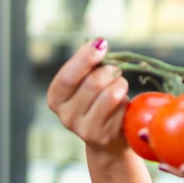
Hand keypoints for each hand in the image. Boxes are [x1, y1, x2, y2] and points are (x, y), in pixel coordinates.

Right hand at [47, 38, 129, 154]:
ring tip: (121, 85)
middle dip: (110, 71)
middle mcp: (66, 116)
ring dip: (121, 84)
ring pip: (110, 95)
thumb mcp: (87, 83)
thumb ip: (88, 66)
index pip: (68, 76)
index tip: (101, 43)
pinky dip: (127, 102)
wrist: (108, 140)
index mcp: (56, 98)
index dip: (85, 58)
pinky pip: (122, 109)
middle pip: (93, 83)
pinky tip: (123, 107)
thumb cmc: (98, 102)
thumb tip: (98, 43)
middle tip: (116, 70)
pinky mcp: (105, 136)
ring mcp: (85, 129)